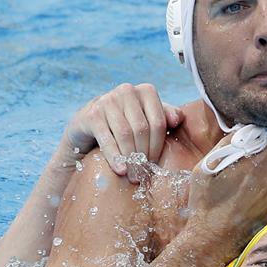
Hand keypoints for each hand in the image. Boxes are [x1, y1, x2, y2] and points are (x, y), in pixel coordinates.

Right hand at [62, 83, 182, 179]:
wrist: (89, 124)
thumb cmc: (127, 121)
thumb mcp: (149, 117)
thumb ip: (166, 116)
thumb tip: (177, 119)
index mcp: (146, 91)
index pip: (158, 122)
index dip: (158, 146)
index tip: (155, 163)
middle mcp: (127, 91)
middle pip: (142, 129)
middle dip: (144, 154)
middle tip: (143, 173)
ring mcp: (107, 101)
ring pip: (125, 135)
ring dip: (130, 158)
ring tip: (133, 175)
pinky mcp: (92, 114)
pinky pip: (107, 140)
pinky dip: (115, 158)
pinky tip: (121, 170)